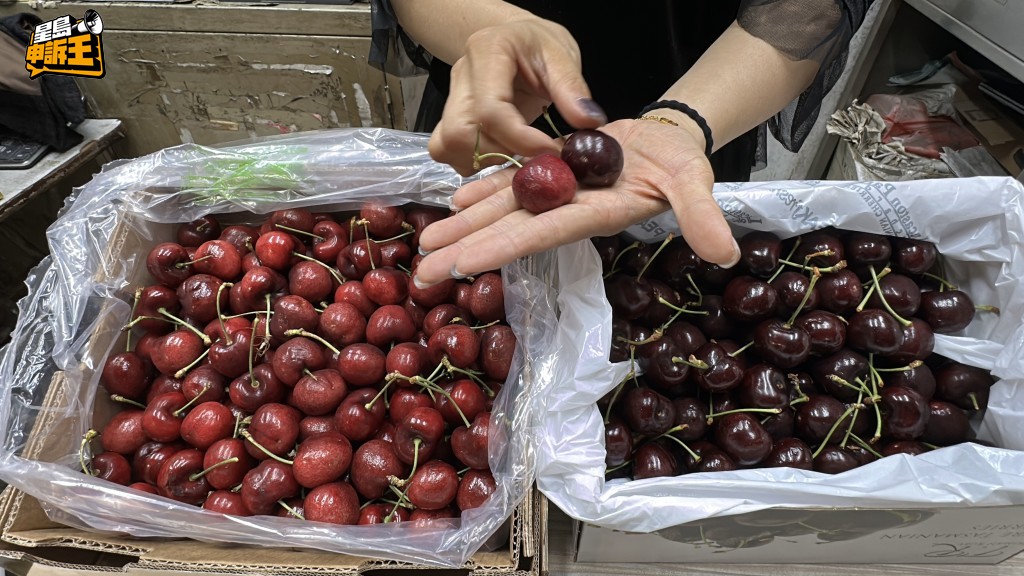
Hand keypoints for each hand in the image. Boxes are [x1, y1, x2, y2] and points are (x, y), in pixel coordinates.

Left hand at [412, 119, 740, 286]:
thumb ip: (701, 216)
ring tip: (423, 243)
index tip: (462, 266)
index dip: (502, 249)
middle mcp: (566, 209)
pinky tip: (454, 198)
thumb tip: (726, 253)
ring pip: (501, 209)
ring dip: (462, 225)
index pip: (541, 235)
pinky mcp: (553, 171)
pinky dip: (484, 189)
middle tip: (420, 273)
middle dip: (465, 250)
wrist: (670, 142)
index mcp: (593, 214)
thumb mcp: (695, 184)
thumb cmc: (683, 164)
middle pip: (507, 231)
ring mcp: (556, 192)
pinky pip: (513, 183)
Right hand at [428, 17, 608, 176]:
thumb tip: (588, 122)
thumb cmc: (538, 45)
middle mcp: (461, 76)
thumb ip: (573, 89)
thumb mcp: (562, 56)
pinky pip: (448, 150)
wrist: (516, 40)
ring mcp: (452, 98)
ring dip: (485, 160)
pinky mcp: (451, 118)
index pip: (490, 110)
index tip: (549, 149)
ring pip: (449, 145)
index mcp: (487, 52)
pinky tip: (500, 153)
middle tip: (530, 154)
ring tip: (517, 152)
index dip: (520, 139)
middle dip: (498, 154)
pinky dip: (473, 161)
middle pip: (460, 133)